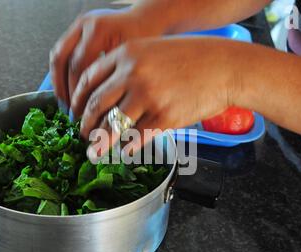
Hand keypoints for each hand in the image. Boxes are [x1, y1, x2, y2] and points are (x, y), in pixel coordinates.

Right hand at [50, 9, 156, 106]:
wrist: (145, 22)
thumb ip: (116, 82)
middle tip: (71, 111)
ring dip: (58, 82)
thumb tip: (99, 111)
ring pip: (57, 55)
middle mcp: (85, 25)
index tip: (82, 112)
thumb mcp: (134, 62)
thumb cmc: (145, 42)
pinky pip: (62, 52)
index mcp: (99, 32)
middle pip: (63, 60)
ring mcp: (78, 25)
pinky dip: (62, 73)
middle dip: (64, 90)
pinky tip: (68, 90)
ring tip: (65, 104)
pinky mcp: (76, 28)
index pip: (79, 67)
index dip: (77, 93)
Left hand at [72, 37, 241, 154]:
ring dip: (100, 143)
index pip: (88, 80)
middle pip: (96, 105)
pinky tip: (124, 153)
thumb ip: (127, 67)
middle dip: (84, 125)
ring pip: (113, 125)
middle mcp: (133, 74)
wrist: (225, 67)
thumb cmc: (191, 58)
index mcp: (127, 54)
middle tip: (82, 137)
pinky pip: (137, 137)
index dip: (77, 101)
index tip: (75, 114)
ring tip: (94, 152)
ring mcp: (149, 96)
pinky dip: (127, 148)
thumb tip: (106, 94)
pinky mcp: (165, 117)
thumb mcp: (153, 50)